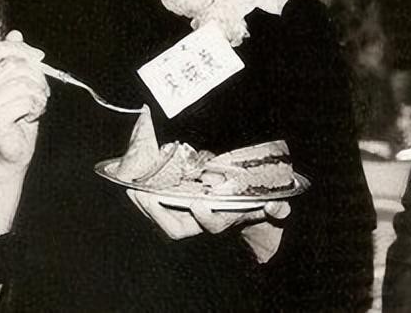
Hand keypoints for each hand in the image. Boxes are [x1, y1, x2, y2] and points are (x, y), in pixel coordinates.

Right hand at [0, 31, 48, 167]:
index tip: (38, 57)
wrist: (15, 149)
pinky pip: (25, 101)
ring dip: (38, 94)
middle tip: (39, 90)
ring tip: (34, 105)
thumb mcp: (20, 80)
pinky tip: (30, 116)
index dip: (19, 48)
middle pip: (13, 64)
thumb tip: (15, 34)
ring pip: (22, 82)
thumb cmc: (17, 115)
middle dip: (36, 76)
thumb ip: (16, 57)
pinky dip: (36, 107)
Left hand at [127, 190, 291, 261]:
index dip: (205, 216)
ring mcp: (184, 217)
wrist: (239, 204)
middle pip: (176, 227)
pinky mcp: (172, 207)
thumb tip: (277, 206)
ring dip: (145, 204)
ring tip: (134, 188)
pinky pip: (154, 207)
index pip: (213, 224)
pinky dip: (143, 196)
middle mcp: (201, 222)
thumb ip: (276, 207)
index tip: (198, 203)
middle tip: (148, 195)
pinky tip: (133, 182)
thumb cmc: (251, 202)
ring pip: (161, 218)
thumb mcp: (268, 204)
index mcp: (223, 220)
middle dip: (160, 213)